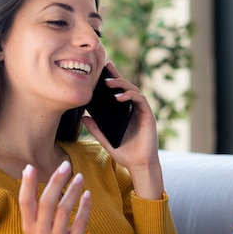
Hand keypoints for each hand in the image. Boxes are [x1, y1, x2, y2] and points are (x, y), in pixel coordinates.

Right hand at [10, 161, 90, 233]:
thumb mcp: (29, 226)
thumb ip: (30, 204)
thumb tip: (27, 172)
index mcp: (28, 226)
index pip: (25, 203)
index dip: (27, 185)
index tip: (30, 167)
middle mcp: (41, 233)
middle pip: (47, 203)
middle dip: (56, 182)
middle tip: (65, 165)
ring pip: (64, 211)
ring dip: (72, 192)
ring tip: (79, 177)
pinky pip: (80, 224)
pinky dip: (84, 208)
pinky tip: (87, 195)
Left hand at [82, 62, 162, 189]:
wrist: (139, 165)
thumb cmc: (125, 153)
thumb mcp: (106, 140)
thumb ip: (96, 129)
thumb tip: (84, 117)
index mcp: (125, 113)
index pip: (119, 91)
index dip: (113, 78)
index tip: (103, 68)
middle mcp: (134, 110)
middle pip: (127, 87)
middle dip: (116, 76)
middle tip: (105, 69)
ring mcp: (142, 112)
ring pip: (134, 90)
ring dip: (122, 84)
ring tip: (109, 83)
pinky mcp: (148, 116)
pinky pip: (140, 100)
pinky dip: (130, 96)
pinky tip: (119, 97)